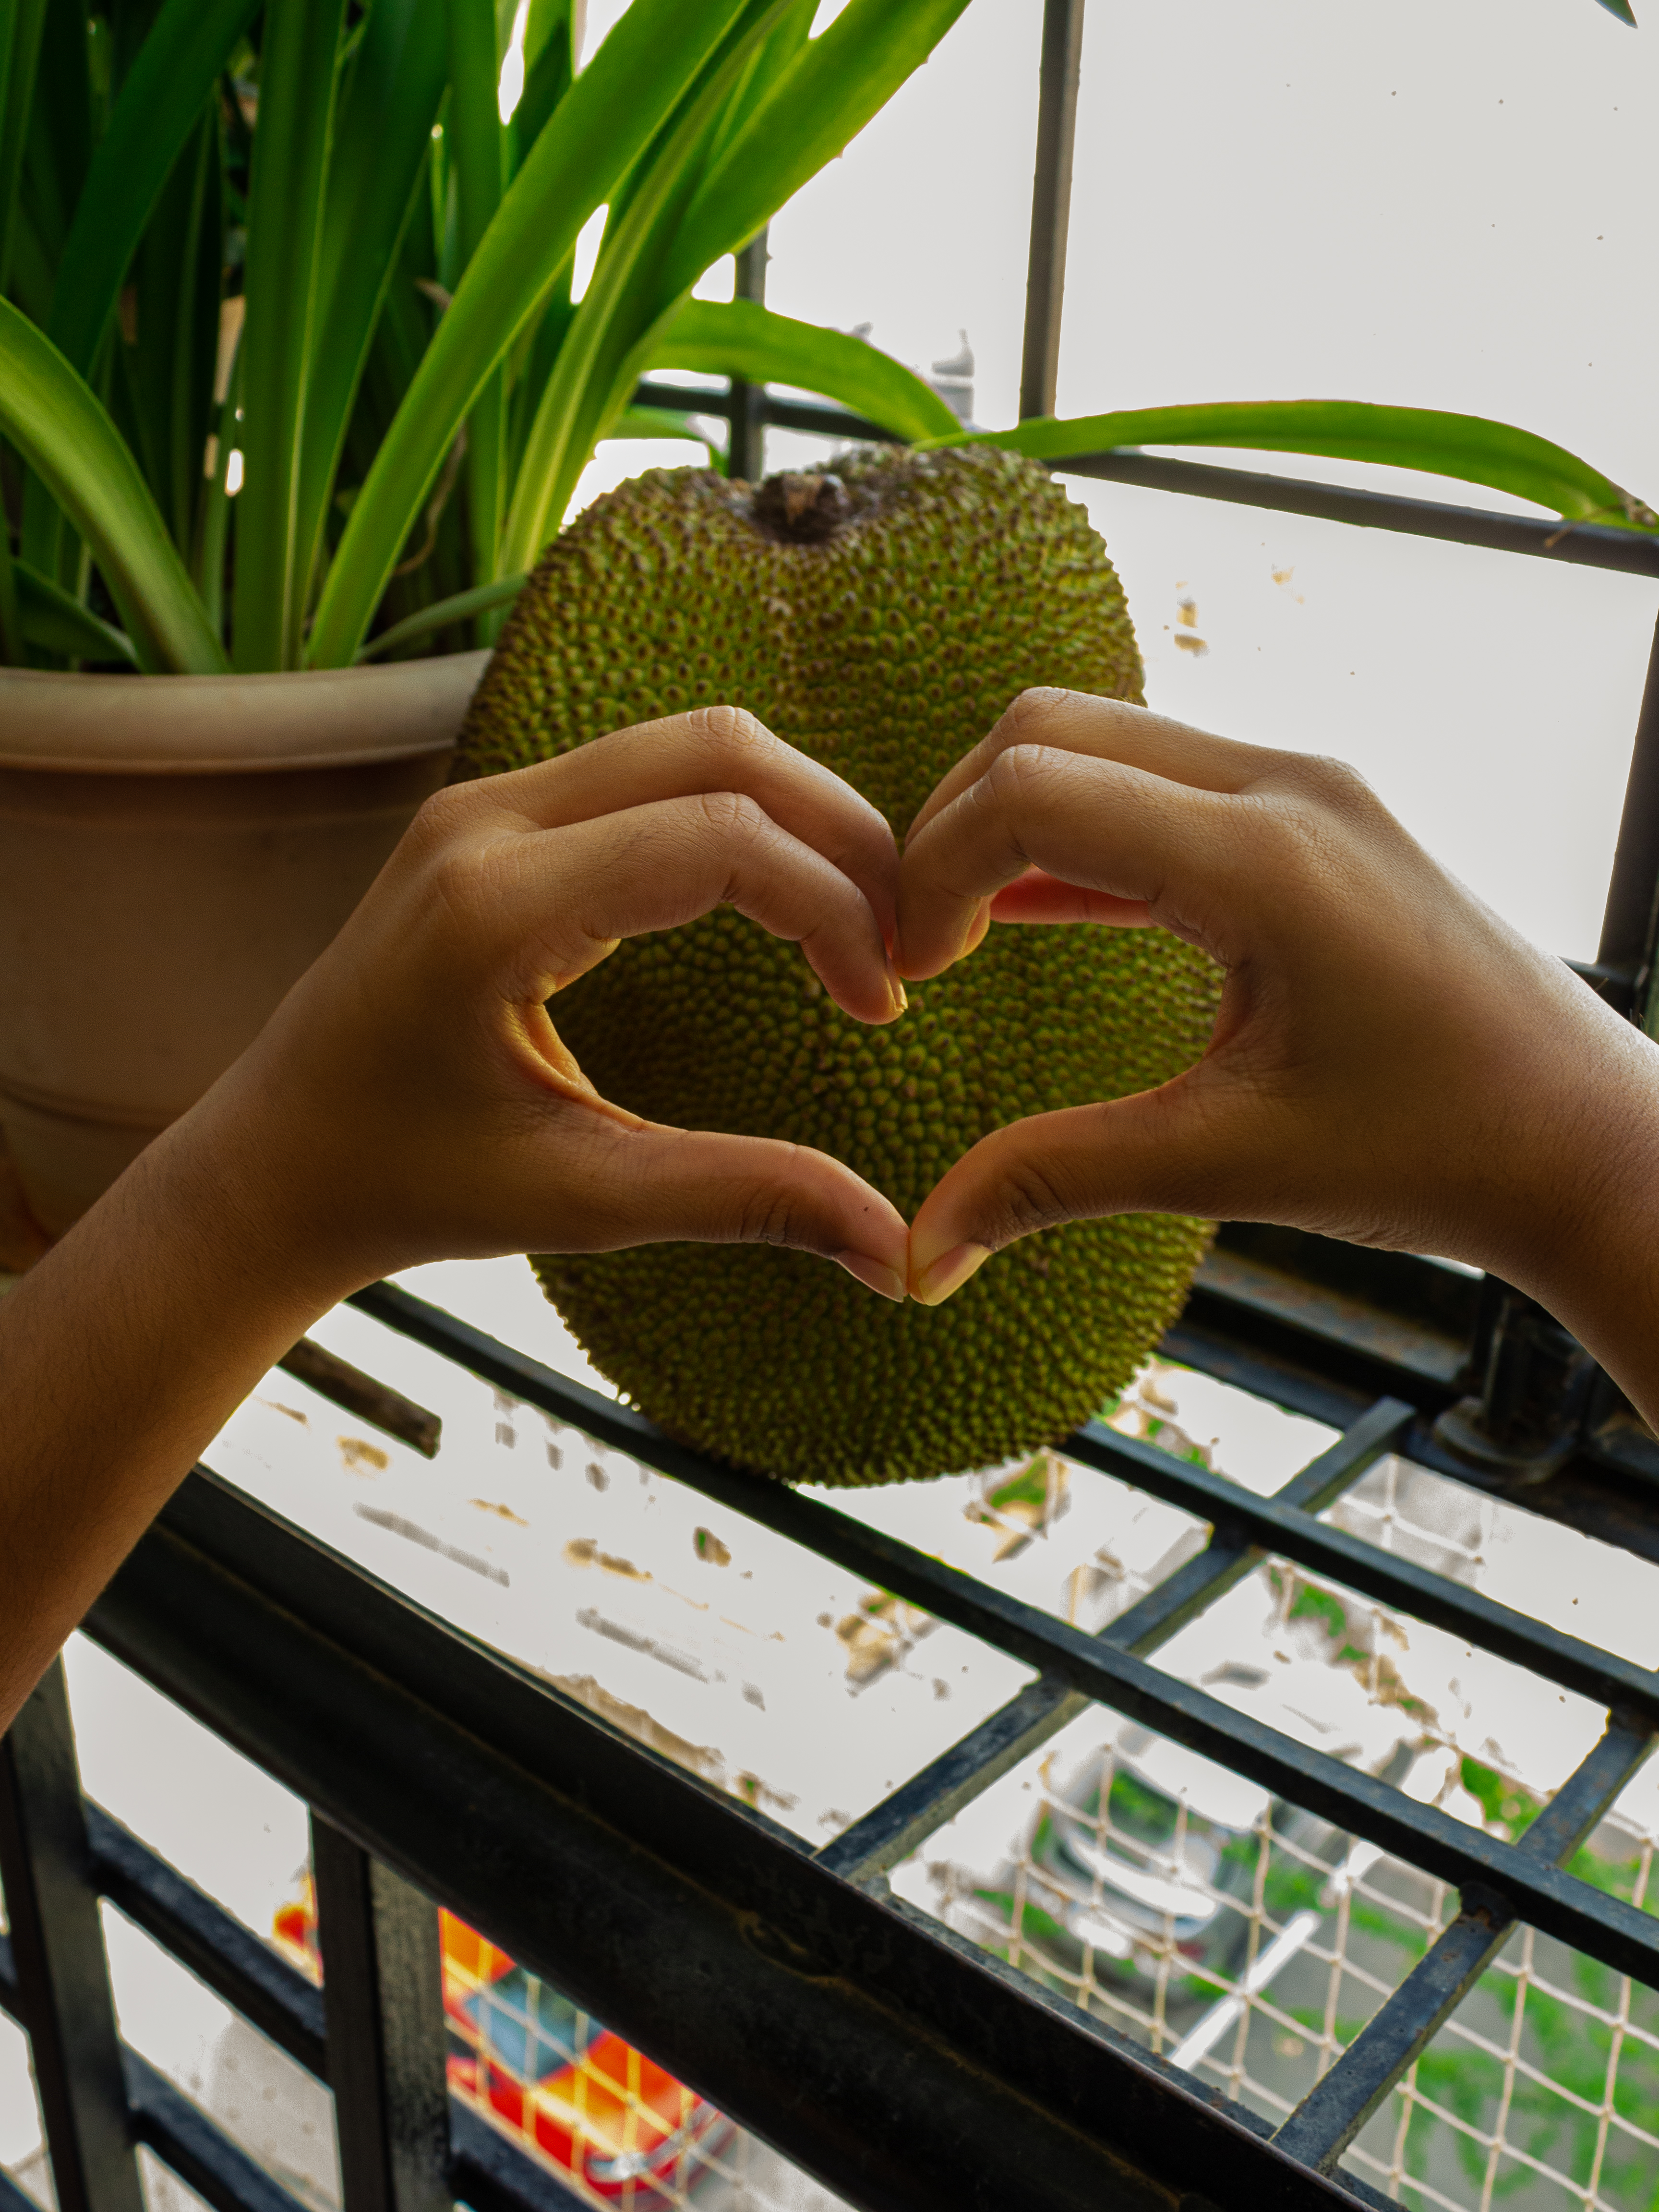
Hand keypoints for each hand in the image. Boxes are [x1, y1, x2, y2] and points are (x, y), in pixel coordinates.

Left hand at [0, 706, 911, 1729]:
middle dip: (841, 833)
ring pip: (693, 743)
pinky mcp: (497, 815)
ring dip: (797, 817)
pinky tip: (783, 902)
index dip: (835, 909)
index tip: (884, 1008)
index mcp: (495, 909)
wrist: (276, 1165)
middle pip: (721, 749)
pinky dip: (741, 816)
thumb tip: (897, 1252)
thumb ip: (739, 1200)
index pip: (720, 839)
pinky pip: (650, 769)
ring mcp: (485, 803)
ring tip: (859, 924)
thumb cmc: (408, 1188)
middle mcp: (485, 821)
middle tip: (904, 941)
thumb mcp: (579, 1202)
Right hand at [895, 689, 1658, 1427]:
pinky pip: (1158, 790)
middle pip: (1050, 730)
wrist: (1585, 1145)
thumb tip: (917, 1260)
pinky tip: (1024, 916)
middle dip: (950, 826)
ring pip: (1101, 745)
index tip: (907, 972)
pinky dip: (1076, 838)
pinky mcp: (1312, 823)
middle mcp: (1285, 787)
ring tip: (955, 937)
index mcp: (1264, 857)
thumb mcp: (1226, 1166)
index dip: (933, 868)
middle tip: (914, 948)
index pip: (1033, 789)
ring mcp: (1305, 793)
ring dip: (1009, 824)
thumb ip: (1053, 1182)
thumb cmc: (1436, 1152)